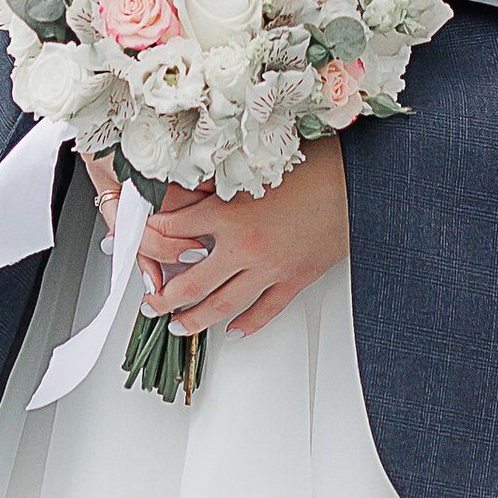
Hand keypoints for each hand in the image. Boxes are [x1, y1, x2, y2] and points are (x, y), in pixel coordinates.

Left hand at [136, 139, 348, 339]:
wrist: (360, 185)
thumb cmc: (315, 166)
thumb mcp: (256, 166)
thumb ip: (220, 180)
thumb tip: (187, 185)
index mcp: (230, 212)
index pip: (173, 230)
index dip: (149, 237)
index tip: (137, 242)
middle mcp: (245, 246)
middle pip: (191, 283)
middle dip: (164, 298)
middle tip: (149, 305)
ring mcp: (270, 268)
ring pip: (223, 305)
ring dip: (196, 320)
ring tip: (179, 327)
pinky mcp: (294, 279)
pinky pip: (265, 311)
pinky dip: (246, 325)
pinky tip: (234, 331)